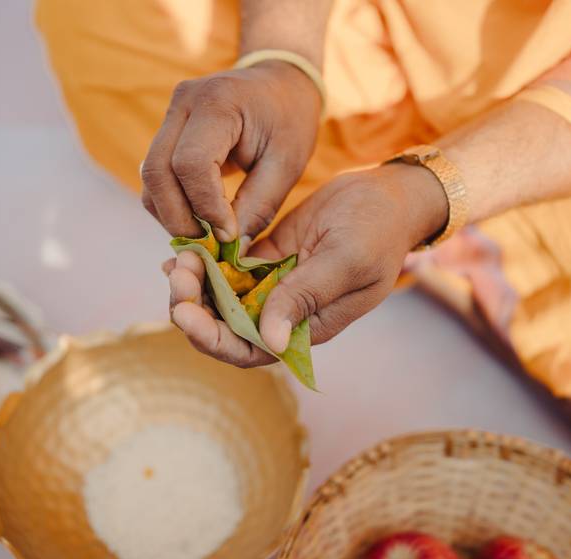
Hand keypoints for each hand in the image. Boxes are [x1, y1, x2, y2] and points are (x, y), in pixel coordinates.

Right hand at [141, 61, 320, 242]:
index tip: (228, 234)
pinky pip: (155, 176)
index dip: (204, 207)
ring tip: (205, 235)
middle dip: (179, 218)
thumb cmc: (290, 120)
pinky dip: (171, 204)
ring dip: (171, 214)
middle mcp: (183, 103)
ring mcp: (170, 114)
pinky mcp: (167, 130)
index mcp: (218, 102)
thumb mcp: (286, 164)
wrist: (280, 83)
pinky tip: (198, 219)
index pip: (190, 164)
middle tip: (208, 246)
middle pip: (157, 172)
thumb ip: (258, 206)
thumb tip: (230, 250)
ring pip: (149, 178)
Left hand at [167, 163, 448, 366]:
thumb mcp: (345, 260)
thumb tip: (269, 340)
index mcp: (307, 326)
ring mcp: (276, 286)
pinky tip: (188, 250)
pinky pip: (230, 271)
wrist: (392, 195)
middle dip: (195, 309)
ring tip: (180, 261)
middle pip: (227, 329)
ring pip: (223, 300)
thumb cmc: (379, 229)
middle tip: (178, 275)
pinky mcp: (270, 259)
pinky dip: (208, 264)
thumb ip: (305, 297)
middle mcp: (286, 313)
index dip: (212, 339)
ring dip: (197, 286)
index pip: (249, 350)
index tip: (185, 312)